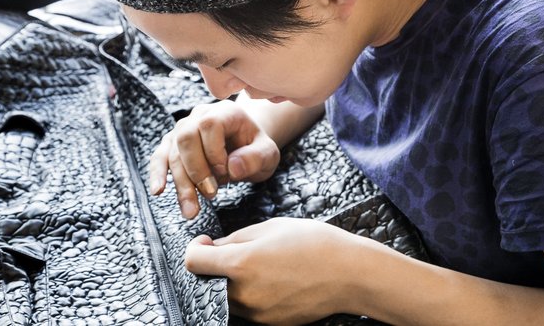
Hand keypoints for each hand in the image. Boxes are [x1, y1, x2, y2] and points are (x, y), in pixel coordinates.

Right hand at [149, 100, 279, 218]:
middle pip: (185, 138)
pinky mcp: (172, 144)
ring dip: (181, 183)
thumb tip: (232, 168)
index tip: (226, 172)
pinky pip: (160, 157)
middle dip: (196, 170)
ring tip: (191, 211)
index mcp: (225, 112)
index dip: (214, 151)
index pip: (209, 125)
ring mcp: (183, 128)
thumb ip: (256, 158)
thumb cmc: (256, 147)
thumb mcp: (268, 153)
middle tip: (211, 194)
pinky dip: (158, 174)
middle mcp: (199, 116)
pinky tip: (158, 191)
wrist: (245, 143)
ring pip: (172, 152)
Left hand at [185, 218, 361, 324]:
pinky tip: (274, 279)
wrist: (350, 274)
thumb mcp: (270, 227)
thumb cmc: (314, 244)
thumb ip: (235, 238)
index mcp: (240, 264)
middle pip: (209, 281)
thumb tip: (213, 246)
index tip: (206, 242)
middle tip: (237, 249)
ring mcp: (256, 312)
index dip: (195, 248)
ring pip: (226, 296)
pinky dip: (250, 293)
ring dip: (232, 280)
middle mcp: (243, 293)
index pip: (193, 262)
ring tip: (261, 264)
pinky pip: (247, 307)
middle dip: (215, 265)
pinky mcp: (268, 323)